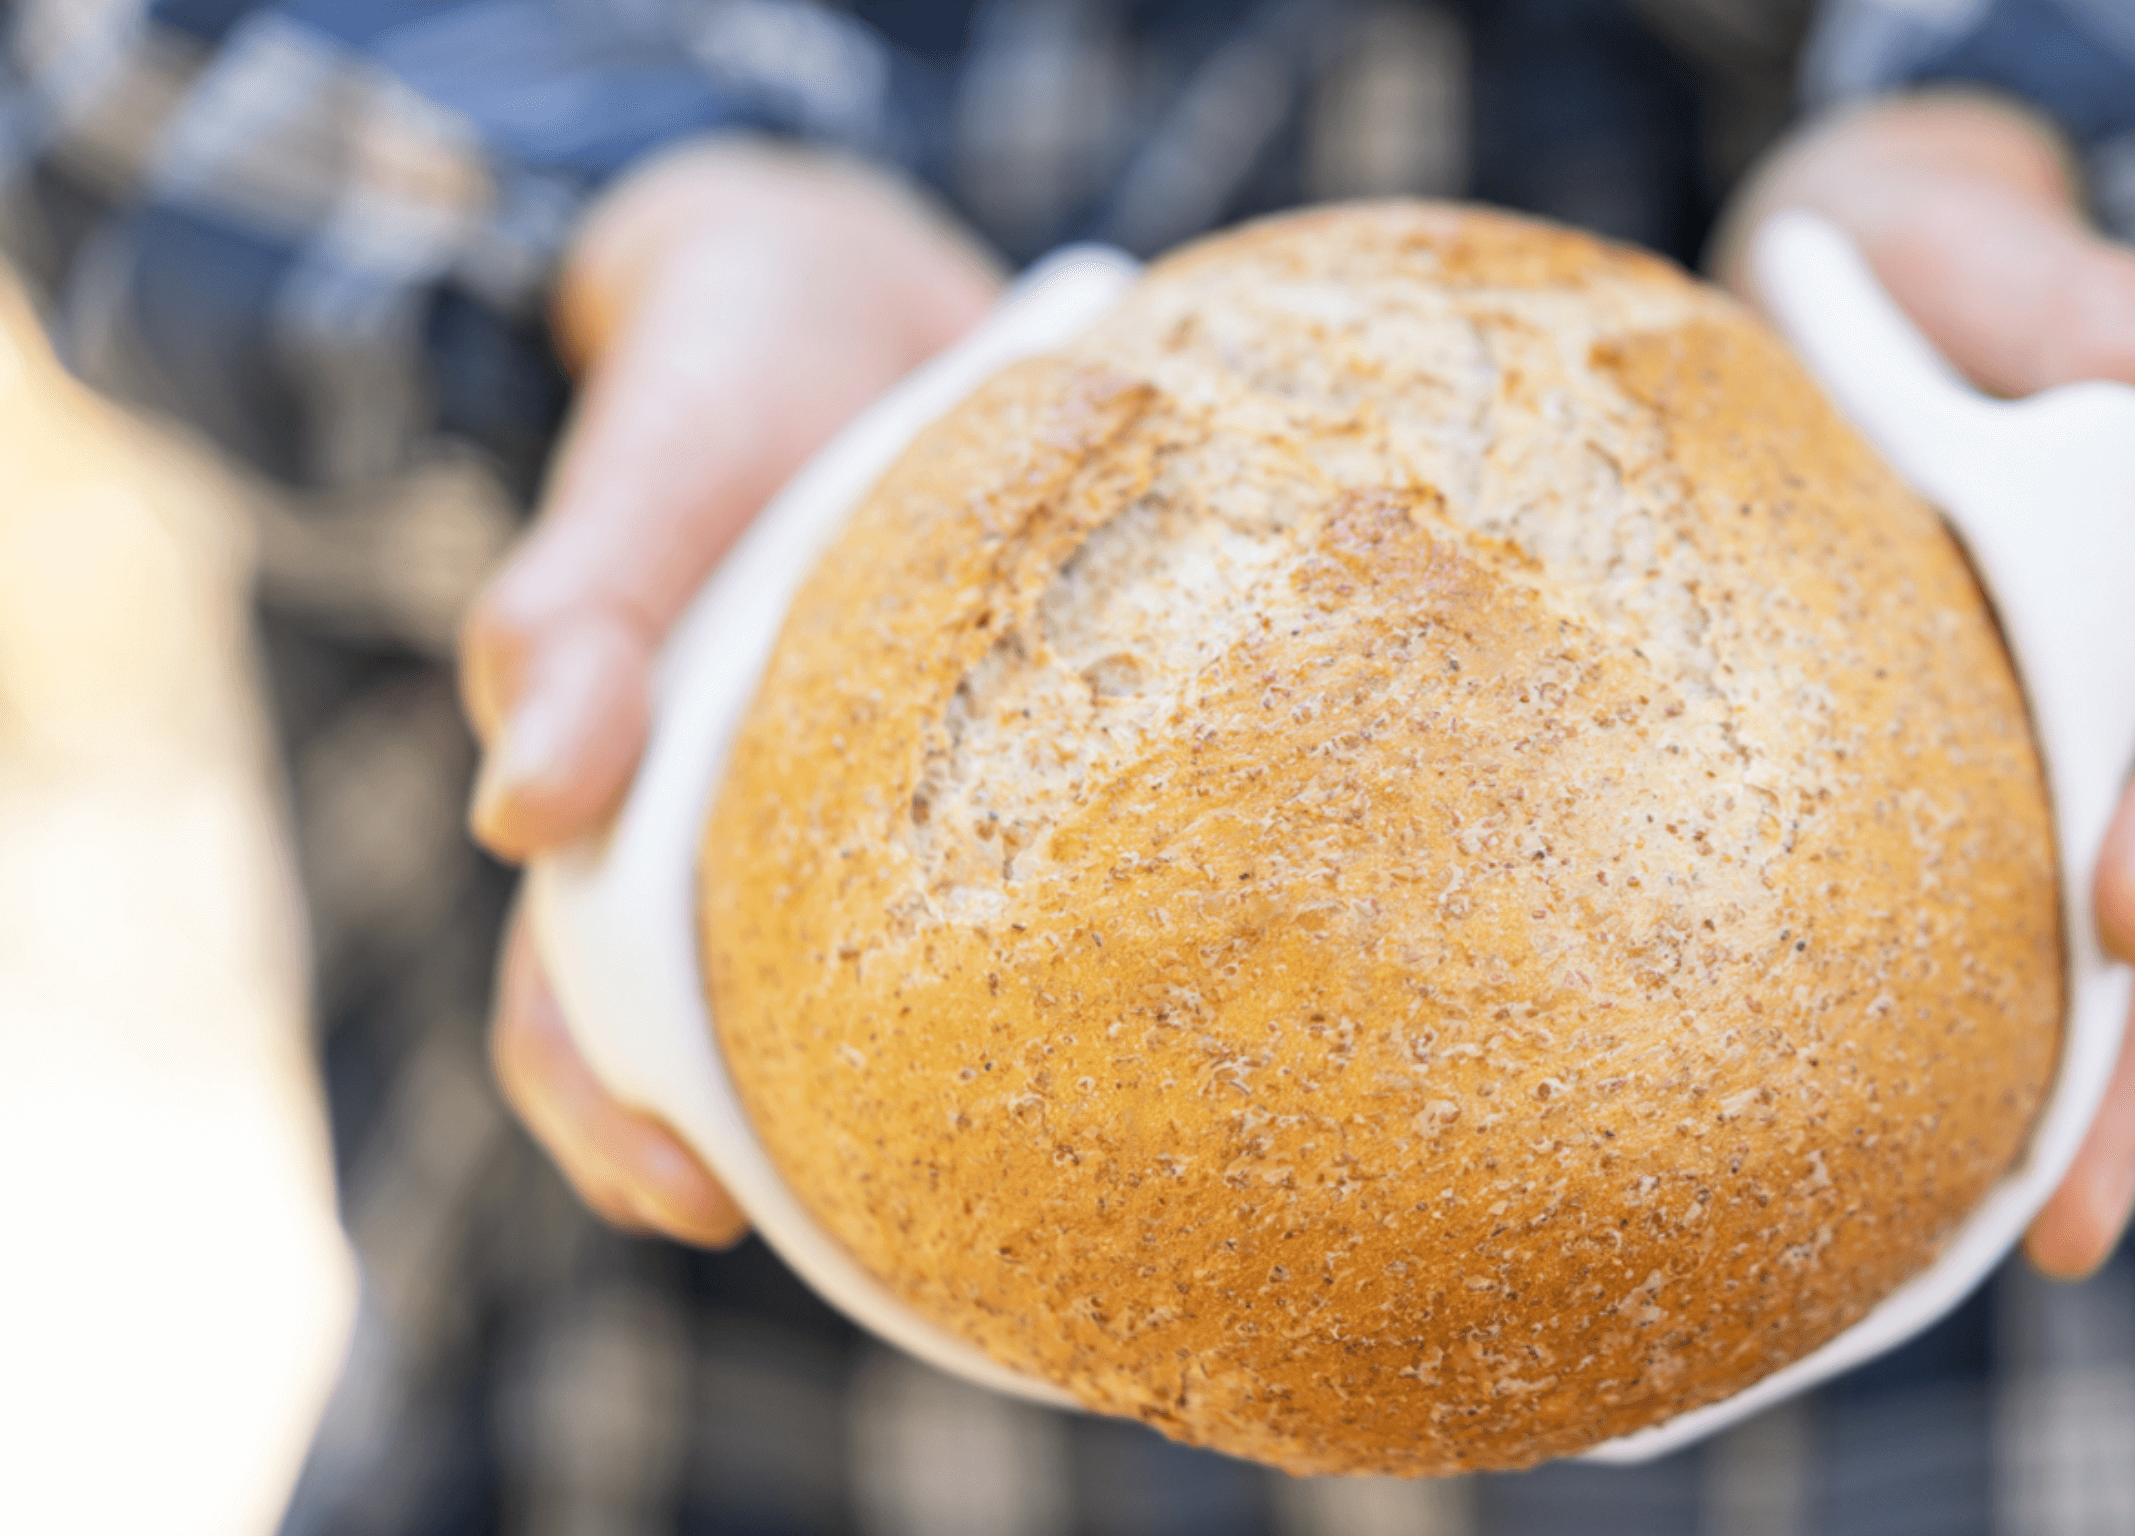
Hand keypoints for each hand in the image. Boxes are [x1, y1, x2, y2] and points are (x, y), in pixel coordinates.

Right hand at [461, 138, 1002, 1243]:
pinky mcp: (1023, 760)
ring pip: (899, 981)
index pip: (579, 1003)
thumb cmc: (718, 385)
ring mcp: (891, 806)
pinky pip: (1038, 877)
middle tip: (891, 1237)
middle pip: (744, 1034)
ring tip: (1061, 1170)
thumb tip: (523, 814)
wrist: (855, 296)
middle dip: (797, 1143)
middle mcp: (755, 828)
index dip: (615, 1117)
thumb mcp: (641, 472)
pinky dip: (1079, 944)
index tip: (694, 1199)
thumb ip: (573, 616)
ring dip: (951, 1078)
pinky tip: (1177, 1000)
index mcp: (632, 800)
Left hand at [1715, 95, 2134, 1277]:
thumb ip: (2093, 318)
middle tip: (2080, 1187)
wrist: (1860, 298)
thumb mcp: (1991, 266)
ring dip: (2121, 1096)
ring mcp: (2098, 753)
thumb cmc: (1927, 279)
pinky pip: (2043, 950)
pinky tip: (1968, 1180)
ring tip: (2053, 1235)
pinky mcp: (2006, 808)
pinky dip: (2030, 1060)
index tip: (2119, 909)